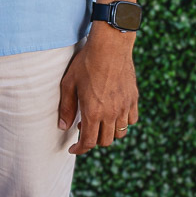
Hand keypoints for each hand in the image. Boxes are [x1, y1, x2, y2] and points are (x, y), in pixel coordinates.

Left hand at [58, 28, 138, 153]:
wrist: (110, 47)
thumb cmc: (86, 63)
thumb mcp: (69, 84)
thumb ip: (66, 108)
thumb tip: (62, 127)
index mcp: (93, 112)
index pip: (89, 142)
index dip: (80, 150)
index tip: (73, 149)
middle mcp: (111, 113)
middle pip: (105, 141)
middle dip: (93, 141)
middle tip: (83, 129)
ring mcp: (124, 107)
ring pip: (120, 133)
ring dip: (108, 133)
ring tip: (98, 121)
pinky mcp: (133, 99)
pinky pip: (131, 120)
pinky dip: (123, 123)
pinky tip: (114, 114)